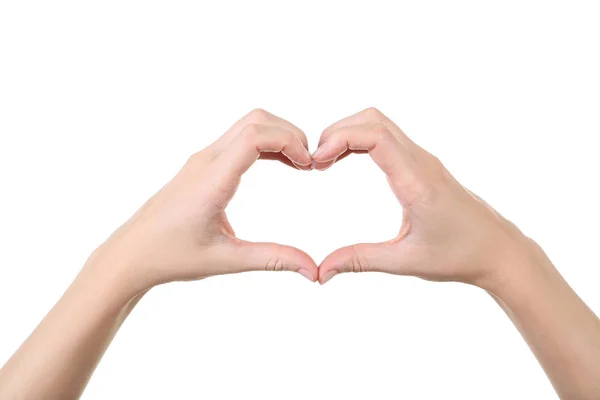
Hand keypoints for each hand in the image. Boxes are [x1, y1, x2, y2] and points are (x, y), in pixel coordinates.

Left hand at [89, 109, 317, 295]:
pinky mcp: (203, 165)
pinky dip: (265, 145)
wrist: (131, 253)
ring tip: (301, 165)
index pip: (255, 136)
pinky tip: (281, 166)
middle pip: (256, 120)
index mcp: (212, 179)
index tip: (309, 166)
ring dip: (278, 137)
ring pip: (248, 126)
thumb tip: (313, 270)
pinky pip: (239, 141)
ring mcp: (203, 159)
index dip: (289, 142)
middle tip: (310, 164)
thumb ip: (273, 260)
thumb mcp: (226, 260)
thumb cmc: (171, 256)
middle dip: (289, 134)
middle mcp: (206, 160)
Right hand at [313, 108, 541, 288]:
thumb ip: (359, 261)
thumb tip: (320, 272)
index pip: (376, 135)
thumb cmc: (459, 255)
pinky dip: (360, 141)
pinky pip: (386, 137)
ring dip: (348, 134)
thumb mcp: (405, 261)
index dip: (340, 138)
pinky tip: (345, 162)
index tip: (317, 162)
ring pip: (379, 124)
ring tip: (325, 162)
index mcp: (417, 181)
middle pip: (373, 119)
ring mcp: (422, 160)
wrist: (498, 250)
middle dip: (337, 131)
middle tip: (315, 162)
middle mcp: (420, 161)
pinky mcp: (421, 165)